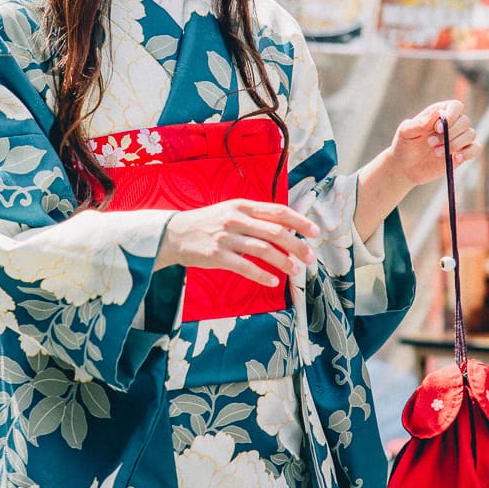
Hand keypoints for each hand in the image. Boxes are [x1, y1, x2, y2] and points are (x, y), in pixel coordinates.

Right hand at [155, 200, 319, 286]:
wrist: (174, 233)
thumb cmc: (207, 224)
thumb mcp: (231, 212)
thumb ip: (255, 218)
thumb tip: (285, 228)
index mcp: (242, 206)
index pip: (278, 211)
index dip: (299, 222)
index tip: (315, 232)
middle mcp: (236, 219)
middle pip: (275, 232)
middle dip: (297, 246)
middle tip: (309, 258)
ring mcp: (226, 237)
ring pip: (263, 250)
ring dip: (283, 262)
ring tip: (295, 271)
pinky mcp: (217, 255)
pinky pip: (244, 267)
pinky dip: (261, 275)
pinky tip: (272, 281)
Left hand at [389, 101, 478, 185]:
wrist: (405, 167)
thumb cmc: (404, 145)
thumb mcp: (406, 132)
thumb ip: (420, 123)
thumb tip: (438, 113)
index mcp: (439, 112)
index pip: (456, 106)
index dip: (451, 116)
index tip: (437, 128)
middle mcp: (452, 124)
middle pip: (464, 121)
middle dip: (450, 134)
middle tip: (430, 143)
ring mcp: (458, 138)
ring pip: (470, 134)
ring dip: (454, 144)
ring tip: (435, 153)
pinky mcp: (462, 153)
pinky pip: (475, 149)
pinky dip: (468, 153)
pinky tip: (455, 158)